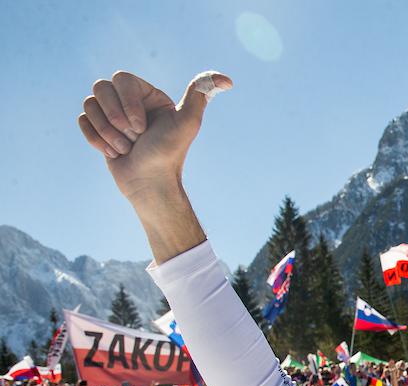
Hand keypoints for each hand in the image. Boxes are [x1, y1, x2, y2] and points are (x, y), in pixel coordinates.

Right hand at [78, 71, 231, 201]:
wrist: (150, 185)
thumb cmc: (168, 155)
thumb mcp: (187, 123)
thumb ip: (200, 96)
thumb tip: (226, 80)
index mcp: (150, 96)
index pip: (121, 79)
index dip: (126, 104)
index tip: (142, 127)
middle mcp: (131, 103)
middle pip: (101, 88)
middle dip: (114, 118)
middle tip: (134, 138)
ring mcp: (113, 116)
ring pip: (89, 104)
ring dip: (106, 132)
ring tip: (126, 148)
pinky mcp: (101, 130)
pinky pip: (82, 120)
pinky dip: (96, 139)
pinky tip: (115, 153)